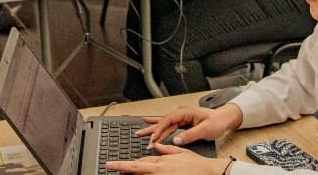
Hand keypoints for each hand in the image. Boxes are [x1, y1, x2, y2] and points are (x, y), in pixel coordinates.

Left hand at [105, 143, 230, 173]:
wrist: (207, 171)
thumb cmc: (195, 164)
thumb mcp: (179, 152)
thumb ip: (165, 149)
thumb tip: (156, 146)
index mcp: (160, 162)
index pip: (138, 163)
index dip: (124, 164)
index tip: (112, 164)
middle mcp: (159, 171)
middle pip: (136, 170)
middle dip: (122, 169)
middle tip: (110, 167)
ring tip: (121, 173)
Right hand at [136, 104, 242, 148]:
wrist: (224, 119)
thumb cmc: (216, 122)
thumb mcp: (205, 129)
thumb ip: (190, 135)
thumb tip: (176, 140)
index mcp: (185, 112)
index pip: (168, 121)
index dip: (159, 130)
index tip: (153, 139)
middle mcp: (181, 113)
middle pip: (163, 122)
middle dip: (152, 131)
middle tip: (141, 137)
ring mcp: (181, 117)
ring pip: (164, 124)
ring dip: (153, 129)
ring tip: (140, 132)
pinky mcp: (182, 122)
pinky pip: (168, 125)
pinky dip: (158, 126)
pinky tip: (150, 123)